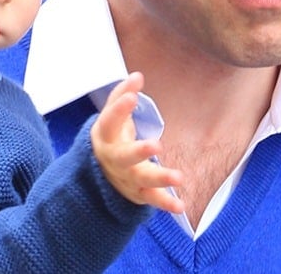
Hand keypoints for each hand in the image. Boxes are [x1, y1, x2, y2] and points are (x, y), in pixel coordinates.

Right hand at [90, 72, 184, 213]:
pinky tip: (181, 205)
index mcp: (105, 136)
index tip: (132, 96)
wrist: (99, 172)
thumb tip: (138, 75)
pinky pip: (152, 199)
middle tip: (156, 145)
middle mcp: (114, 159)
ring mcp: (126, 177)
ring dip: (160, 179)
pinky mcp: (138, 193)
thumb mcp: (111, 115)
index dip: (119, 109)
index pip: (110, 121)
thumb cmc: (111, 135)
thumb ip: (123, 94)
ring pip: (141, 180)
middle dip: (139, 151)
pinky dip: (166, 203)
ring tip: (179, 177)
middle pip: (124, 157)